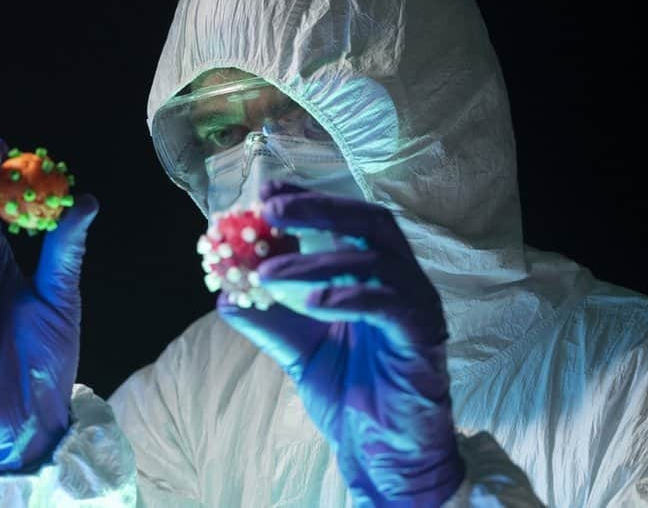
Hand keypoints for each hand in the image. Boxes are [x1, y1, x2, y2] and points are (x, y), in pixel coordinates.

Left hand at [218, 181, 462, 504]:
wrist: (386, 456)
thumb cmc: (352, 400)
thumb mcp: (299, 352)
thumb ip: (268, 321)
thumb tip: (224, 296)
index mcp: (377, 277)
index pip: (347, 221)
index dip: (309, 200)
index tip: (265, 192)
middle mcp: (402, 283)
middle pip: (369, 222)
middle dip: (318, 208)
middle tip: (270, 207)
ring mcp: (416, 307)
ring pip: (373, 260)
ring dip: (316, 260)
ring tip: (268, 272)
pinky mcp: (422, 337)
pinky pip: (388, 303)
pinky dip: (347, 296)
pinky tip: (312, 304)